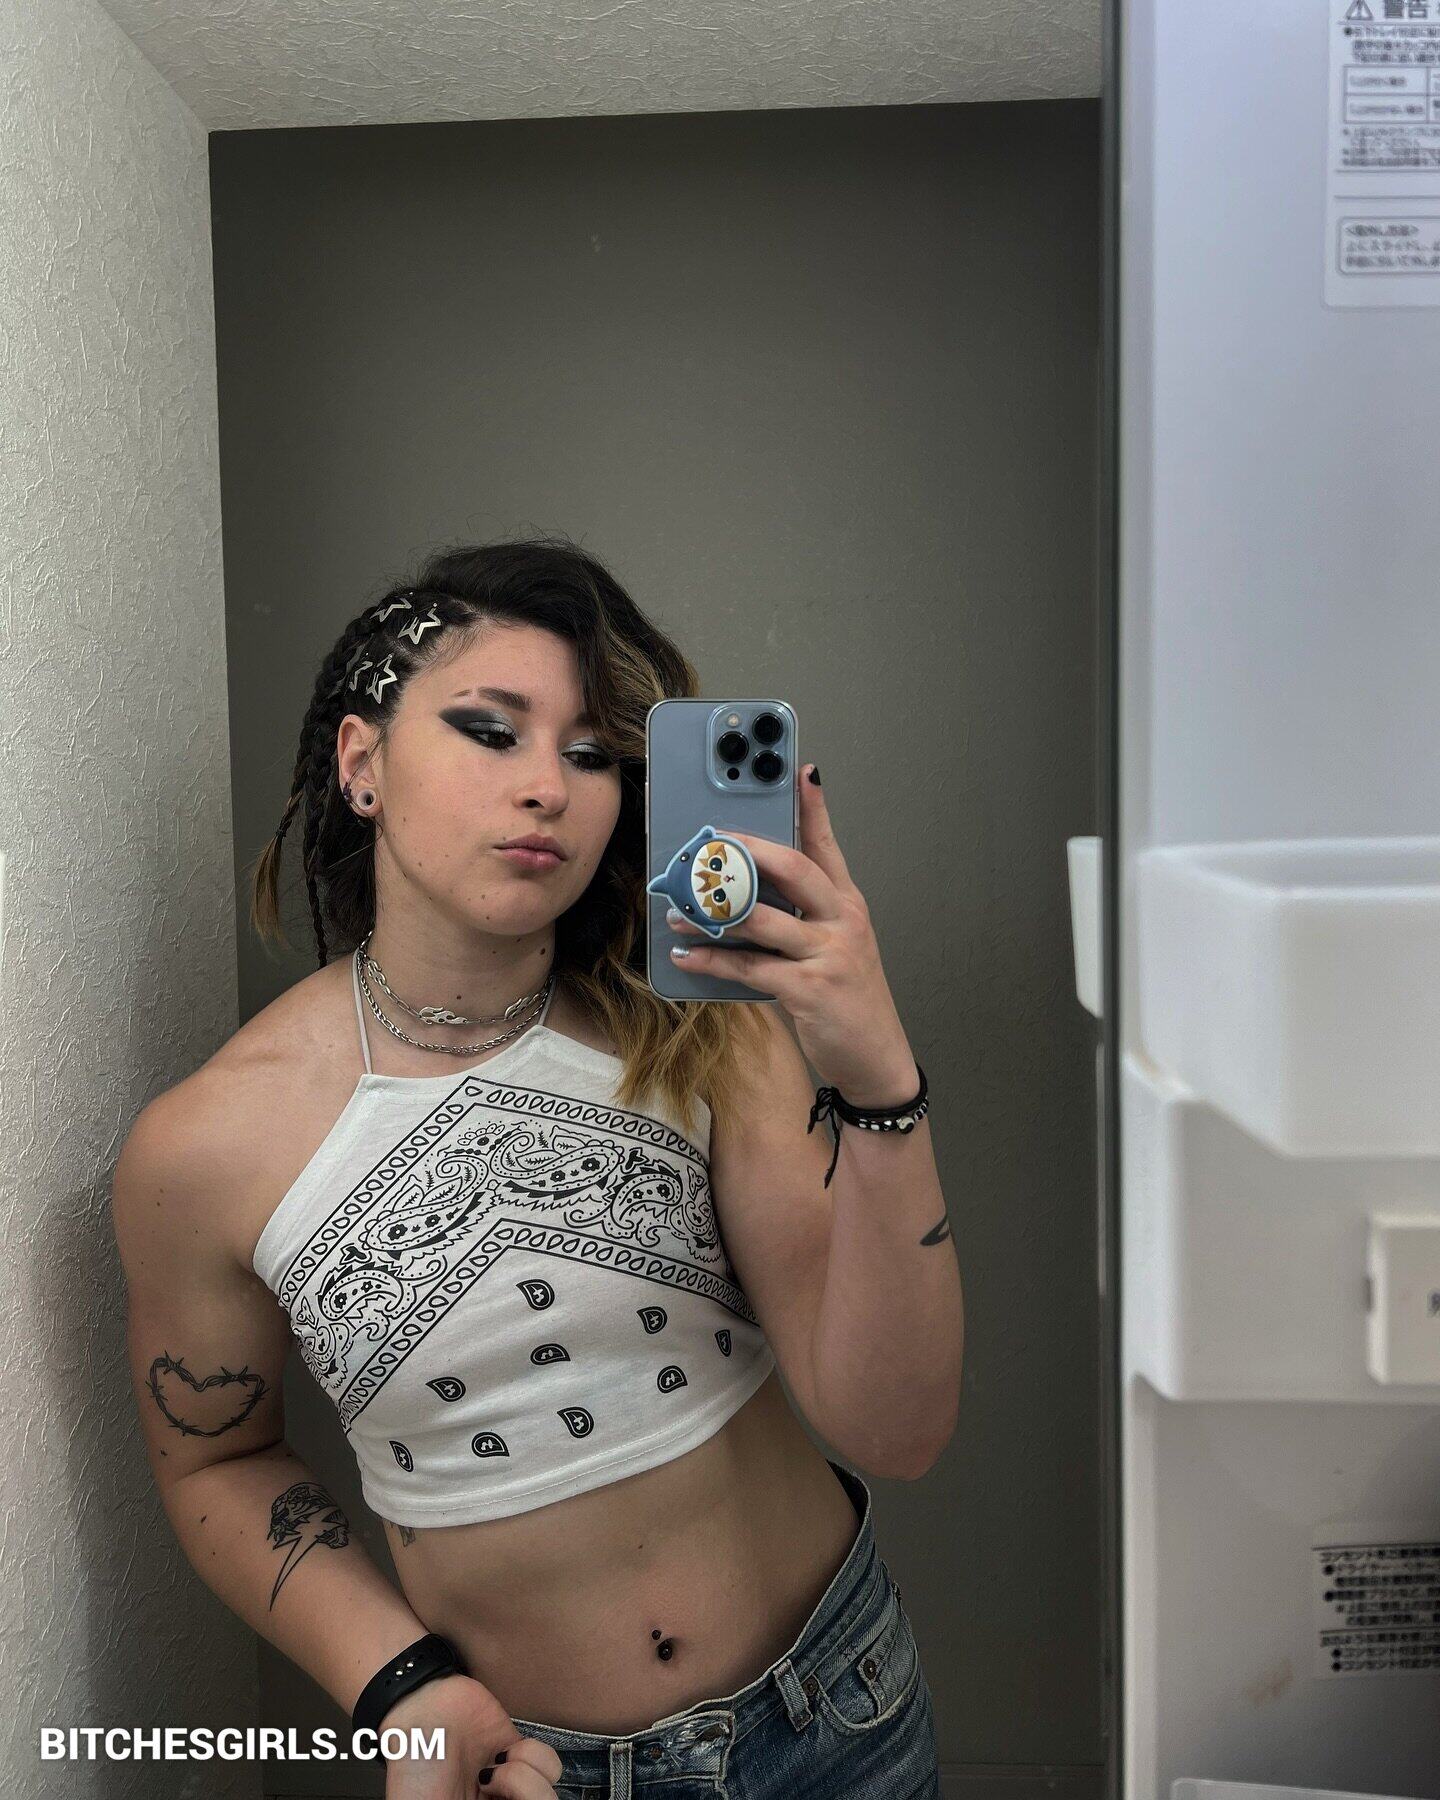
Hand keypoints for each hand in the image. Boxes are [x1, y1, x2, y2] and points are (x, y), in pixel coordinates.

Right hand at [378, 1673, 562, 1797]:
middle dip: (525, 1797)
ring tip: (494, 1770)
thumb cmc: (414, 1765)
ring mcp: (510, 1785)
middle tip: (493, 1787)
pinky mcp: (520, 1755)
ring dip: (524, 1778)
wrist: (423, 1707)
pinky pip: (551, 1765)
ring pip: (548, 1795)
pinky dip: (533, 1756)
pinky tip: (505, 1753)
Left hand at [665, 764, 918, 1105]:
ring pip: (763, 918)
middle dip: (745, 853)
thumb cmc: (848, 996)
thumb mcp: (837, 945)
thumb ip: (804, 914)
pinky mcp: (809, 989)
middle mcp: (842, 921)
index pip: (828, 846)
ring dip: (713, 913)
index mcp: (848, 904)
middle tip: (707, 846)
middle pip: (793, 869)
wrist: (876, 1055)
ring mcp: (828, 954)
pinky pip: (750, 966)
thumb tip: (748, 889)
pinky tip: (689, 955)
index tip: (799, 771)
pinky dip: (714, 959)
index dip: (814, 807)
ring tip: (679, 912)